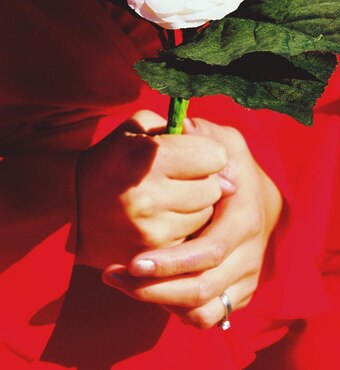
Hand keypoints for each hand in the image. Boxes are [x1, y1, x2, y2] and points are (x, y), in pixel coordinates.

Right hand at [76, 111, 233, 269]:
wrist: (72, 206)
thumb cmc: (114, 158)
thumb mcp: (140, 128)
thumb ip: (181, 129)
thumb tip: (224, 162)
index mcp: (148, 157)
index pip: (215, 156)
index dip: (208, 153)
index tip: (194, 155)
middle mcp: (151, 196)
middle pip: (214, 188)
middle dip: (205, 181)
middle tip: (181, 179)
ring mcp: (152, 230)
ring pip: (206, 216)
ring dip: (197, 207)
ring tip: (171, 199)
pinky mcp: (152, 256)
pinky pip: (192, 240)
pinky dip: (185, 230)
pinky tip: (165, 219)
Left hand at [103, 118, 281, 328]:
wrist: (260, 198)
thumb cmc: (234, 167)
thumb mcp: (226, 142)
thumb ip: (204, 135)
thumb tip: (183, 125)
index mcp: (244, 219)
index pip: (209, 252)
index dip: (171, 263)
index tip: (132, 262)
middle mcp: (248, 254)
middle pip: (201, 288)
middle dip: (154, 288)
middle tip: (114, 275)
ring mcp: (246, 277)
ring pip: (204, 311)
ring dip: (159, 303)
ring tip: (120, 284)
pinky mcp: (238, 293)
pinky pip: (209, 318)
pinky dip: (179, 314)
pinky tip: (148, 293)